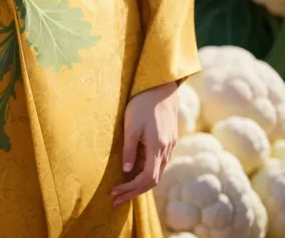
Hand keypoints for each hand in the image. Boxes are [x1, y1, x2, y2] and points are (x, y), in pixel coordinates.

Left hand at [110, 81, 177, 206]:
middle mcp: (166, 150)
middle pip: (153, 180)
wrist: (161, 87)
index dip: (131, 189)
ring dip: (140, 183)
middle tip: (116, 198)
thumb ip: (129, 150)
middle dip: (134, 191)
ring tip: (122, 188)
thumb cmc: (142, 104)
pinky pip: (158, 163)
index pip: (147, 179)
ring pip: (157, 172)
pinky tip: (134, 170)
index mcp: (157, 148)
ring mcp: (169, 146)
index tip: (115, 192)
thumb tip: (126, 171)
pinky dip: (146, 172)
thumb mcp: (131, 126)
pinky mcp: (169, 140)